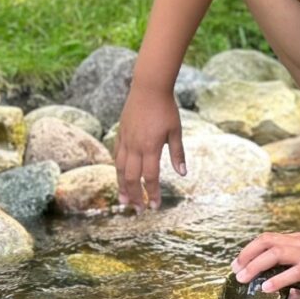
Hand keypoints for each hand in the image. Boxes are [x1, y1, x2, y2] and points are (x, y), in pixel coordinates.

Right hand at [114, 88, 185, 211]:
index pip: (151, 177)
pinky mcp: (120, 134)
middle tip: (139, 210)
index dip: (152, 193)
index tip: (155, 206)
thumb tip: (182, 173)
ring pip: (120, 169)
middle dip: (135, 196)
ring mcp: (125, 140)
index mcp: (150, 147)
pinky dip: (118, 169)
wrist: (148, 88)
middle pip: (132, 177)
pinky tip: (120, 177)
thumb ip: (177, 153)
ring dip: (122, 187)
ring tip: (124, 201)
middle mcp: (135, 146)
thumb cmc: (166, 108)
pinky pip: (116, 156)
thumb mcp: (176, 131)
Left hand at [232, 233, 299, 298]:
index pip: (267, 239)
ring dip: (256, 265)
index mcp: (297, 241)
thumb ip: (296, 286)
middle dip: (247, 255)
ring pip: (276, 253)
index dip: (249, 250)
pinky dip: (278, 279)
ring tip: (244, 279)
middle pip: (266, 242)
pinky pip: (294, 272)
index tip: (238, 264)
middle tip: (237, 271)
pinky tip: (268, 288)